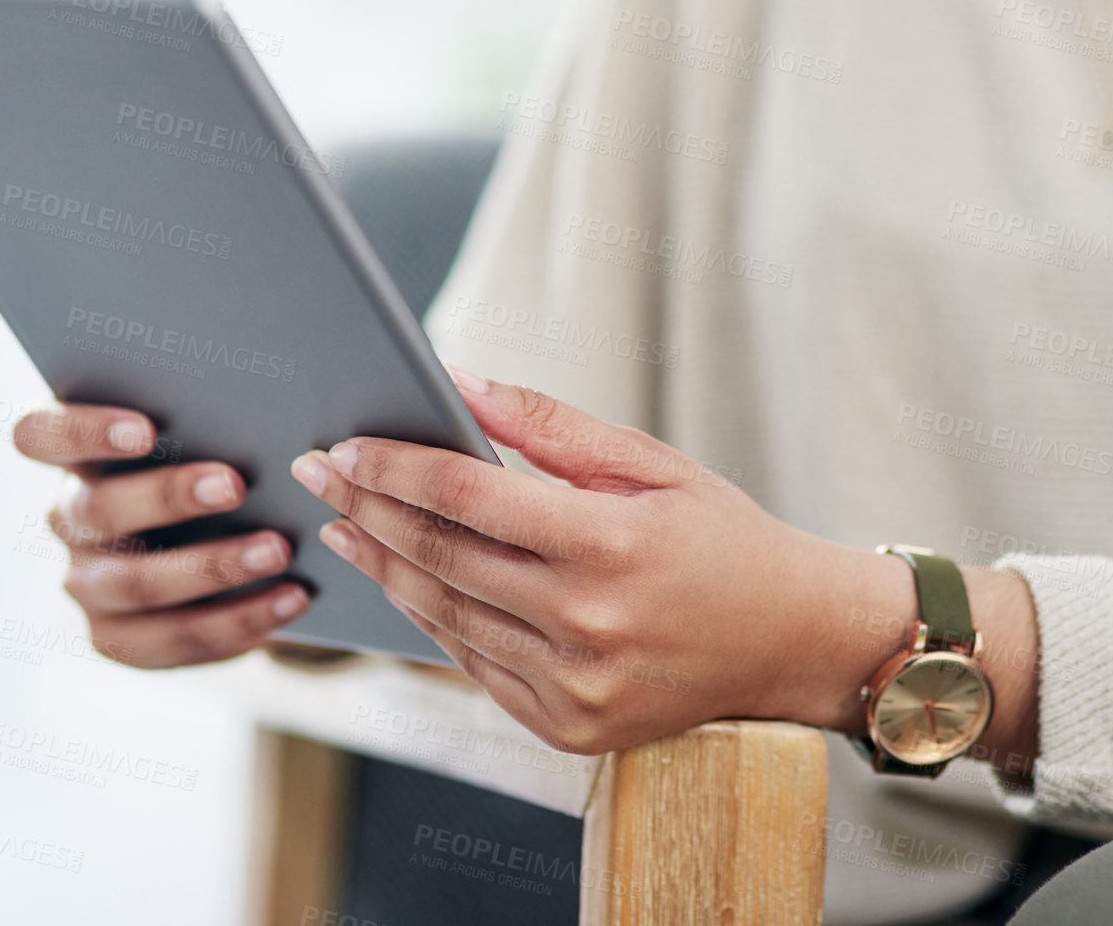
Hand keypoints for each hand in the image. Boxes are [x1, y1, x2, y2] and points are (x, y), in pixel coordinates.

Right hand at [12, 402, 310, 667]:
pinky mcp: (117, 638)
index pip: (39, 433)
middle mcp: (67, 519)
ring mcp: (85, 584)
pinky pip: (174, 638)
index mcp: (73, 455)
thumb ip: (208, 420)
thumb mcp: (201, 438)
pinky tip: (290, 599)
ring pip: (135, 583)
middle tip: (235, 485)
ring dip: (211, 568)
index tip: (146, 428)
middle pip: (97, 509)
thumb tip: (265, 402)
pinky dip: (240, 620)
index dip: (84, 430)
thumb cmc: (209, 463)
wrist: (219, 546)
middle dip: (168, 497)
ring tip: (277, 550)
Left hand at [287, 366, 893, 754]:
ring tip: (347, 529)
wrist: (793, 642)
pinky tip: (407, 585)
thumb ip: (551, 426)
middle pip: (441, 557)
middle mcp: (587, 624)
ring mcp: (576, 687)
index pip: (467, 496)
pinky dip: (434, 623)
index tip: (346, 447)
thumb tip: (460, 383)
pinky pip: (477, 668)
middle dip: (369, 510)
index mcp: (609, 545)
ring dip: (386, 569)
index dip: (395, 467)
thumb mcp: (653, 463)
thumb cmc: (724, 537)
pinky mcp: (570, 728)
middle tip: (319, 476)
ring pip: (447, 618)